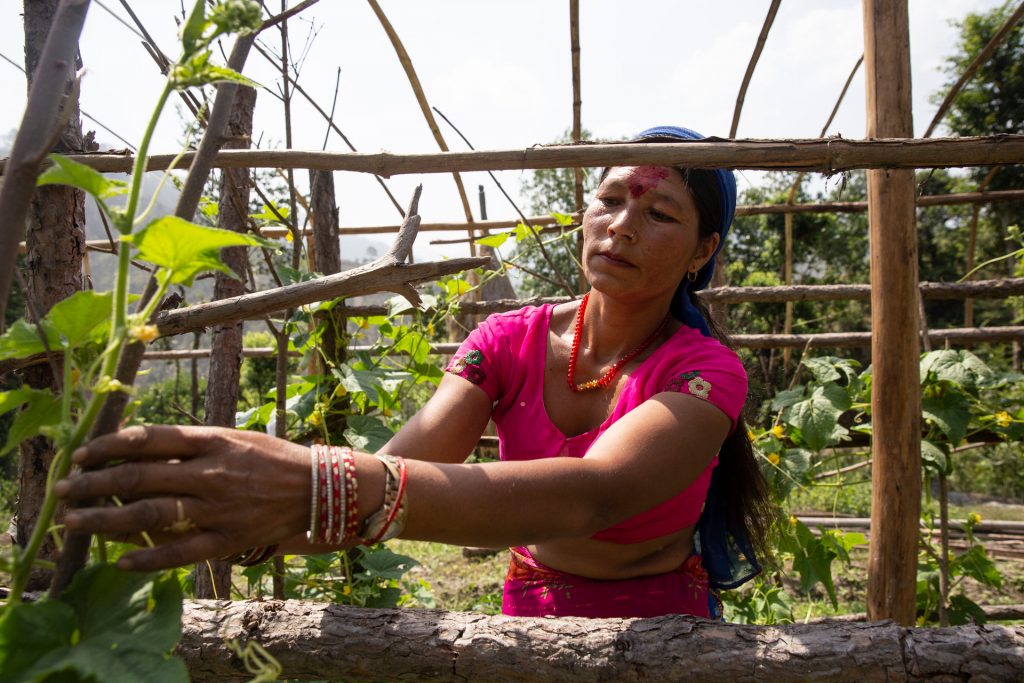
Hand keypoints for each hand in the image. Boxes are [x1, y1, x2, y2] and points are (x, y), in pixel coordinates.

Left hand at [54, 425, 309, 570]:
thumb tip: (137, 447)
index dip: (108, 446)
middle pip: (138, 477)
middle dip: (93, 483)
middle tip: (62, 490)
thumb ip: (189, 443)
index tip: (80, 454)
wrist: (316, 488)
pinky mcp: (227, 539)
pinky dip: (148, 558)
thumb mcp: (232, 437)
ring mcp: (218, 509)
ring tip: (75, 522)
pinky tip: (120, 560)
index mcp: (212, 441)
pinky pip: (180, 552)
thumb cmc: (270, 458)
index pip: (148, 440)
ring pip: (150, 515)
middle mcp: (210, 473)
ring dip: (105, 519)